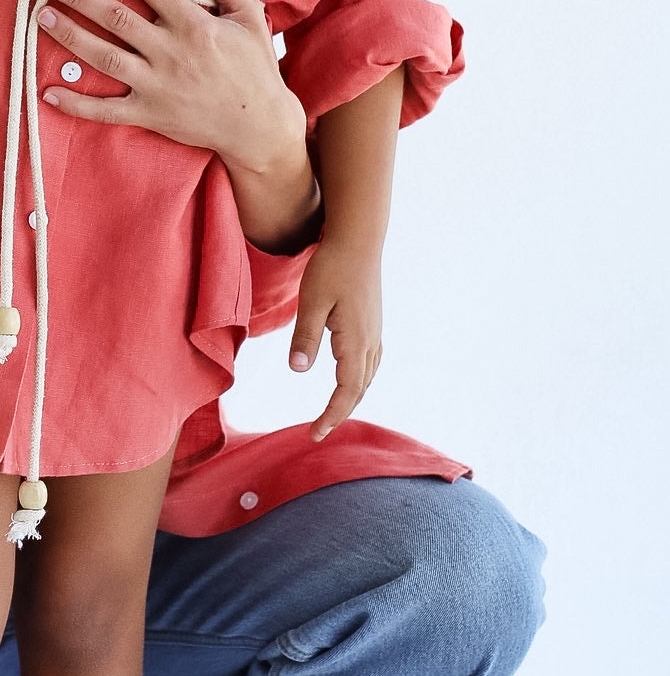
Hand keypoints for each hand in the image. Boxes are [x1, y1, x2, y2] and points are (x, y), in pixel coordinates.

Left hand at [39, 0, 302, 172]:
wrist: (258, 126)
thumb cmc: (255, 67)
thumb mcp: (249, 16)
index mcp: (194, 24)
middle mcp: (170, 52)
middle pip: (116, 18)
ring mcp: (157, 86)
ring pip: (104, 58)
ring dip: (71, 36)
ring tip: (43, 15)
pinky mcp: (149, 114)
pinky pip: (106, 110)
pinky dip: (77, 104)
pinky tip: (48, 93)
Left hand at [290, 237, 383, 439]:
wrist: (358, 240)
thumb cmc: (331, 267)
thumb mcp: (311, 302)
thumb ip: (306, 337)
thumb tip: (299, 370)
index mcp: (355, 341)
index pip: (347, 391)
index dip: (331, 416)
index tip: (315, 434)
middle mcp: (371, 342)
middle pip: (359, 390)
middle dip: (340, 413)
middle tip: (319, 432)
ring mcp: (375, 332)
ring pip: (366, 377)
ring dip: (351, 398)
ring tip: (332, 413)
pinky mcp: (373, 324)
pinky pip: (369, 362)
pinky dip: (359, 380)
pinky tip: (350, 379)